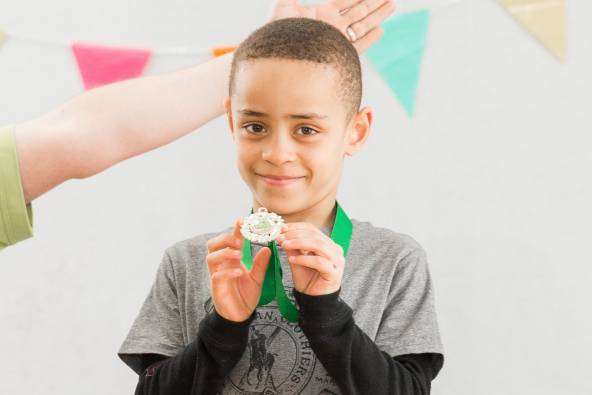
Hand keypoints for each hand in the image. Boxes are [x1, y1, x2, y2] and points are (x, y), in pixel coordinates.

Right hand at [206, 218, 271, 321]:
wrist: (240, 315)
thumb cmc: (246, 294)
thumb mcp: (257, 277)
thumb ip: (261, 264)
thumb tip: (268, 248)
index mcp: (231, 259)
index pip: (230, 240)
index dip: (235, 229)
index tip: (243, 220)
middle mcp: (221, 264)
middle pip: (213, 244)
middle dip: (225, 239)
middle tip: (240, 240)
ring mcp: (217, 275)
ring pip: (211, 257)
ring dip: (225, 253)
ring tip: (239, 253)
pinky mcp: (216, 288)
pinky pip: (217, 276)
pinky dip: (227, 272)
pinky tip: (239, 272)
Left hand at [270, 0, 395, 52]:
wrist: (278, 55)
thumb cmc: (277, 30)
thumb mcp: (284, 4)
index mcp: (321, 13)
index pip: (345, 1)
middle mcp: (331, 26)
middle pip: (358, 11)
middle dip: (374, 3)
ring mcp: (336, 40)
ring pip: (362, 25)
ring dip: (377, 15)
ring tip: (392, 5)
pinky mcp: (337, 54)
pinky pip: (357, 46)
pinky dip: (369, 39)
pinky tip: (380, 31)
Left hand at [276, 222, 344, 295]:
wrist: (314, 301)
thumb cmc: (308, 280)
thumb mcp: (297, 261)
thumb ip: (292, 248)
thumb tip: (282, 235)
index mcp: (327, 244)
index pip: (312, 229)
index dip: (296, 227)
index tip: (282, 228)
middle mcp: (335, 250)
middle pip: (315, 236)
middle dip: (295, 235)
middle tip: (281, 238)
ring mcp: (336, 261)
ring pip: (318, 245)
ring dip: (299, 243)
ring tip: (285, 245)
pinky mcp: (334, 273)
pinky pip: (319, 262)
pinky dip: (304, 259)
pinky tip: (292, 260)